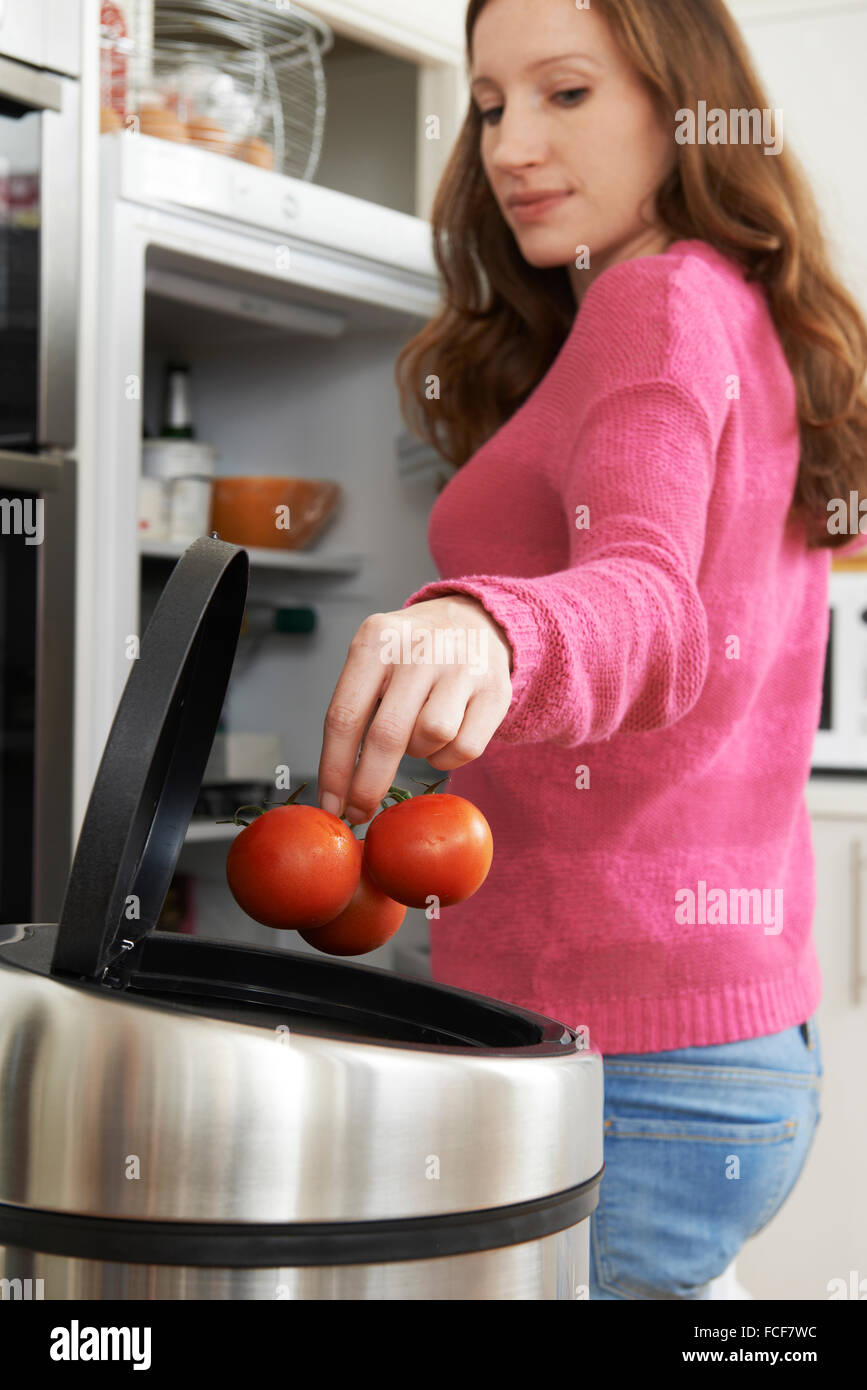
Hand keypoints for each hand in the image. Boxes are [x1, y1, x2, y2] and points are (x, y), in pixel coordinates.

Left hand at [317, 595, 513, 823]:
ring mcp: (461, 665)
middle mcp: (418, 648)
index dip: (335, 769)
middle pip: (387, 735)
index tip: (331, 806)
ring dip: (420, 752)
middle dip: (369, 786)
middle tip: (360, 813)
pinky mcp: (495, 688)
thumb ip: (355, 708)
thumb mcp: (374, 659)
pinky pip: (466, 748)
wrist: (475, 620)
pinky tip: (447, 736)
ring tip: (420, 733)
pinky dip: (450, 756)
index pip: (344, 715)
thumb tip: (339, 788)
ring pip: (430, 738)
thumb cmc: (411, 655)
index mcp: (375, 640)